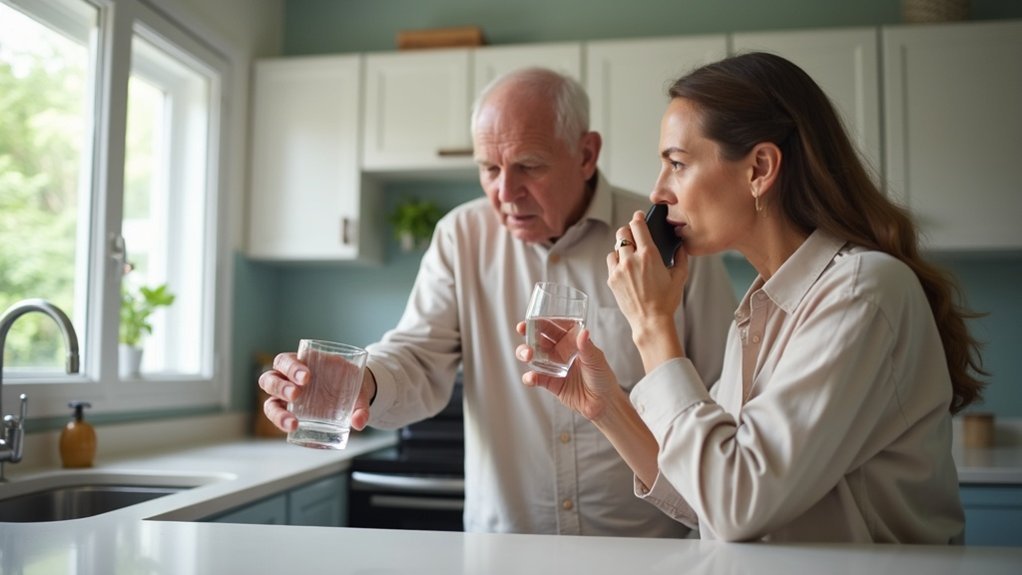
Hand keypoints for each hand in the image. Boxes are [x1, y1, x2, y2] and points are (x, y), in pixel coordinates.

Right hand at [258, 352, 375, 431]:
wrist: (354, 393)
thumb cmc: (350, 383)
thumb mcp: (358, 388)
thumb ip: (360, 405)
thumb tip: (359, 423)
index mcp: (300, 363)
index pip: (285, 361)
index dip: (291, 367)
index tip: (307, 377)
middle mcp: (287, 379)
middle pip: (270, 379)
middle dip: (280, 386)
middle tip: (296, 394)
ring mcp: (284, 397)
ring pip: (268, 401)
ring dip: (276, 411)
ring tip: (293, 422)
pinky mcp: (287, 413)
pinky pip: (277, 417)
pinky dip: (282, 423)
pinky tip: (294, 429)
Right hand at [515, 322, 625, 421]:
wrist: (603, 403)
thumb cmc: (603, 377)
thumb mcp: (596, 359)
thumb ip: (586, 347)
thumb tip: (583, 332)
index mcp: (570, 342)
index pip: (553, 327)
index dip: (541, 321)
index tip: (532, 317)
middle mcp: (560, 352)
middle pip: (539, 339)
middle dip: (528, 334)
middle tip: (522, 330)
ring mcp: (553, 367)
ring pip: (533, 356)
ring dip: (525, 353)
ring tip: (527, 355)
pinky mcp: (550, 383)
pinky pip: (536, 378)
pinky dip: (530, 377)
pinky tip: (532, 378)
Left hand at [608, 211, 688, 325]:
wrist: (650, 321)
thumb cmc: (666, 301)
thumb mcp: (680, 277)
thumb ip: (681, 257)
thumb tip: (679, 246)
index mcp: (649, 255)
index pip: (637, 226)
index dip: (638, 218)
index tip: (639, 217)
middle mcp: (631, 259)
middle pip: (622, 232)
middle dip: (628, 231)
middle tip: (634, 235)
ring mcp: (619, 270)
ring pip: (615, 248)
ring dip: (622, 247)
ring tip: (630, 255)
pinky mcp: (612, 280)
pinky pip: (611, 263)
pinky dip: (617, 261)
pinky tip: (626, 268)